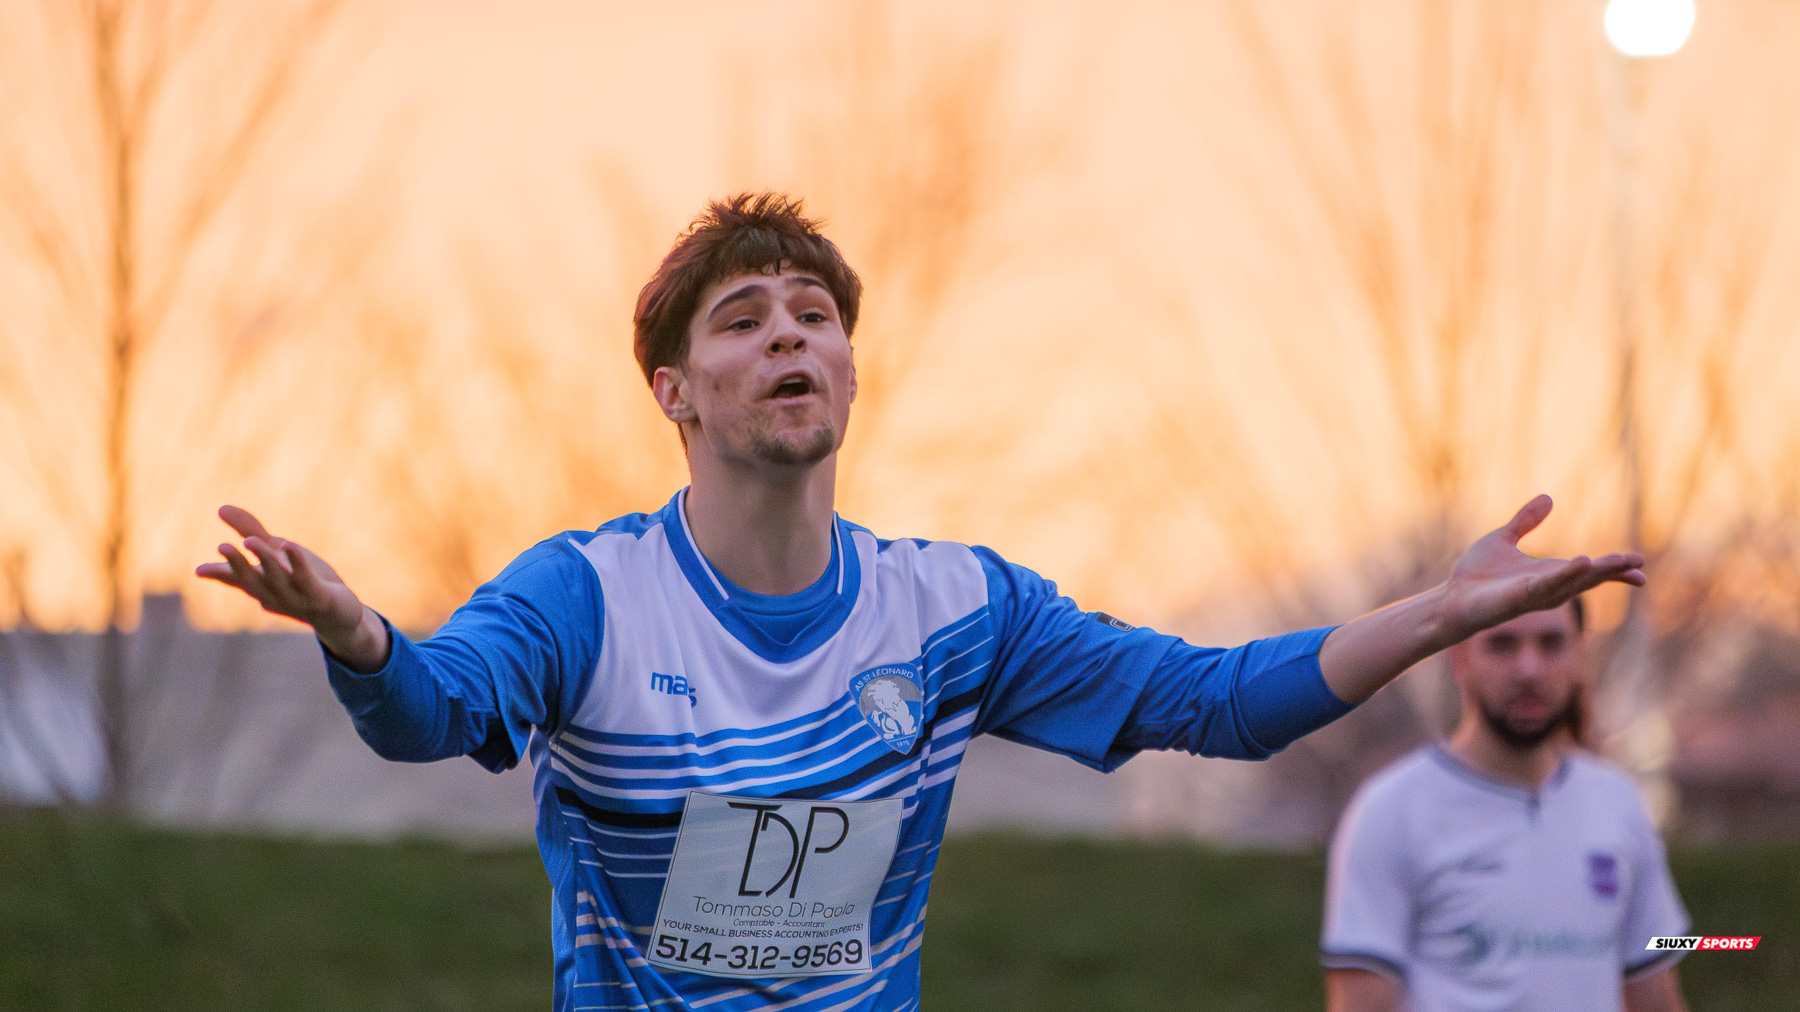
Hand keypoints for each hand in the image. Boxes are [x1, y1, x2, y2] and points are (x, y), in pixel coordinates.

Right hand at [195, 506, 389, 670]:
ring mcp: (297, 599)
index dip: (219, 574)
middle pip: (253, 582)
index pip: (237, 580)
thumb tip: (221, 508)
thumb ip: (251, 531)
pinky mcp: (320, 597)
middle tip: (222, 547)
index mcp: (262, 587)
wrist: (341, 614)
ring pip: (278, 581)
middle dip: (238, 565)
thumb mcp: (277, 552)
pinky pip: (306, 580)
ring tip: (251, 541)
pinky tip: (290, 546)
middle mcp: (275, 596)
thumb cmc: (304, 581)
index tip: (199, 570)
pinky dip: (297, 564)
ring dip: (265, 562)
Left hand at [1440, 495, 1644, 641]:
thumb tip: (1548, 498)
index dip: (1614, 569)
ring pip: (1575, 582)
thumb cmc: (1475, 575)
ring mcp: (1536, 594)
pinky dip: (1566, 574)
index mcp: (1548, 573)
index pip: (1589, 571)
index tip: (1640, 565)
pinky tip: (1584, 562)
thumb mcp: (1504, 539)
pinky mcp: (1521, 597)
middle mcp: (1548, 586)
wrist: (1451, 598)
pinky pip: (1548, 585)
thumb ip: (1526, 521)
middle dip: (1614, 571)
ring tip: (1622, 561)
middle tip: (1639, 563)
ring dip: (1599, 573)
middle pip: (1589, 578)